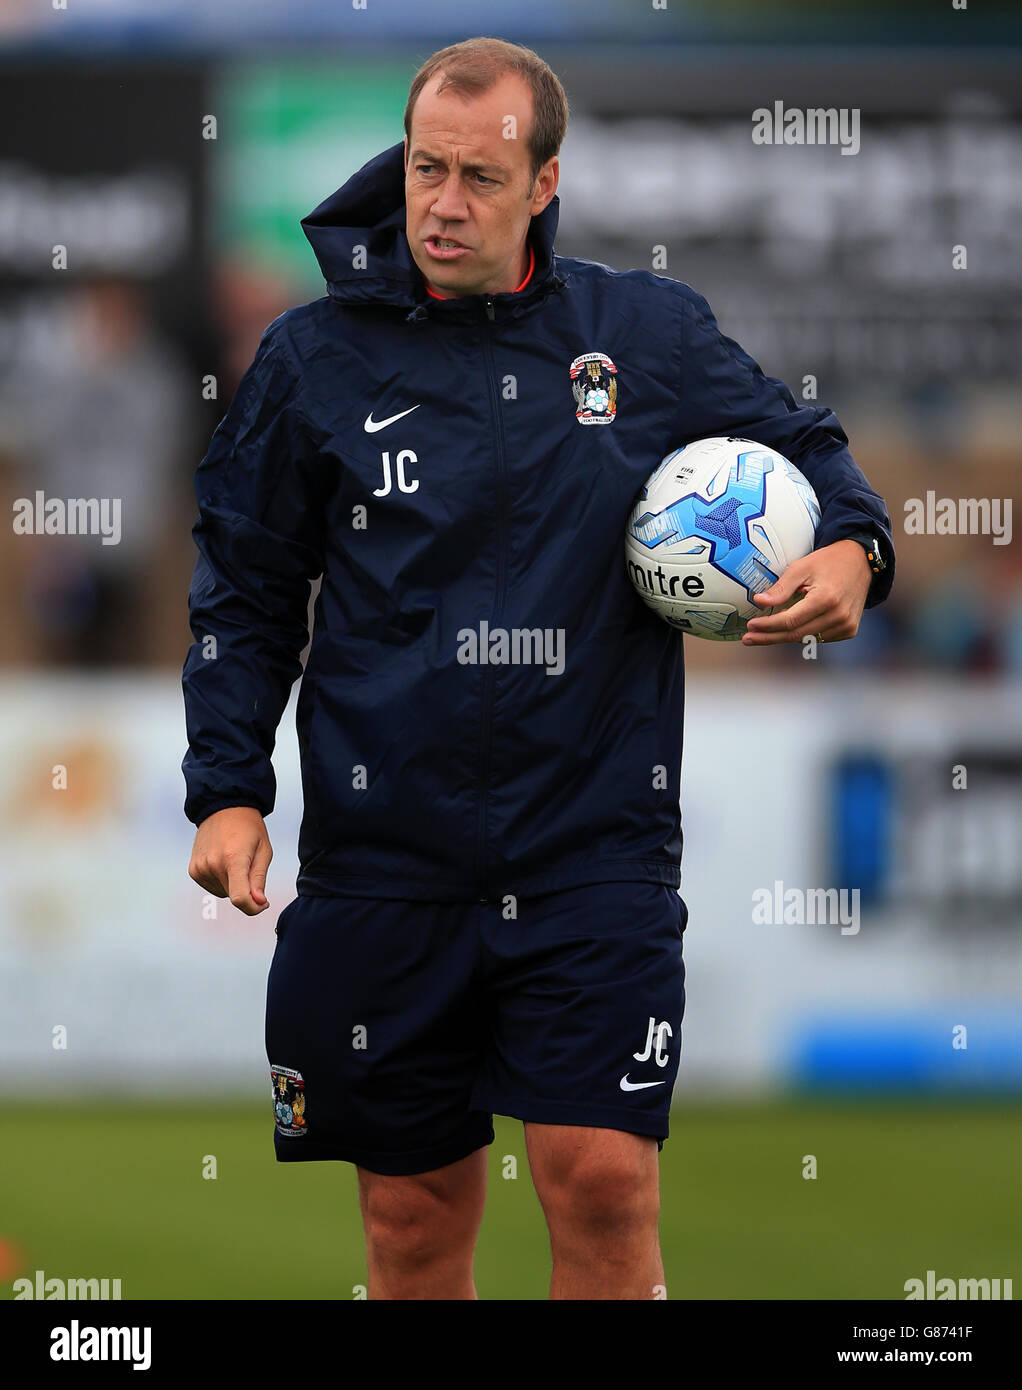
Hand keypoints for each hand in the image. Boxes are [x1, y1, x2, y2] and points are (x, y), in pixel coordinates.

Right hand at [188, 806, 272, 914]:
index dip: (253, 908)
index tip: (262, 904)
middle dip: (246, 890)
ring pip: (223, 893)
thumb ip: (260, 878)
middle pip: (234, 896)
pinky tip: (224, 861)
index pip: (239, 897)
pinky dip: (221, 881)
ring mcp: (200, 867)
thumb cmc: (249, 828)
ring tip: (235, 859)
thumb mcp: (264, 850)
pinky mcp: (193, 870)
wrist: (224, 808)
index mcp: (233, 858)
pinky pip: (212, 887)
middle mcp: (213, 864)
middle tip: (250, 866)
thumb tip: (258, 903)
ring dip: (233, 884)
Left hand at [742, 538, 870, 645]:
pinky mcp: (849, 630)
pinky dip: (803, 634)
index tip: (750, 627)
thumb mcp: (802, 567)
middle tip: (748, 639)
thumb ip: (781, 587)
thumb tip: (759, 601)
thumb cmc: (828, 562)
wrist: (860, 561)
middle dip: (769, 637)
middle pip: (796, 634)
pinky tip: (791, 628)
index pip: (790, 621)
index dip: (768, 626)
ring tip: (764, 633)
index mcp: (826, 599)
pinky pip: (819, 638)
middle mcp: (838, 616)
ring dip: (784, 637)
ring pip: (806, 639)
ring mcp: (846, 625)